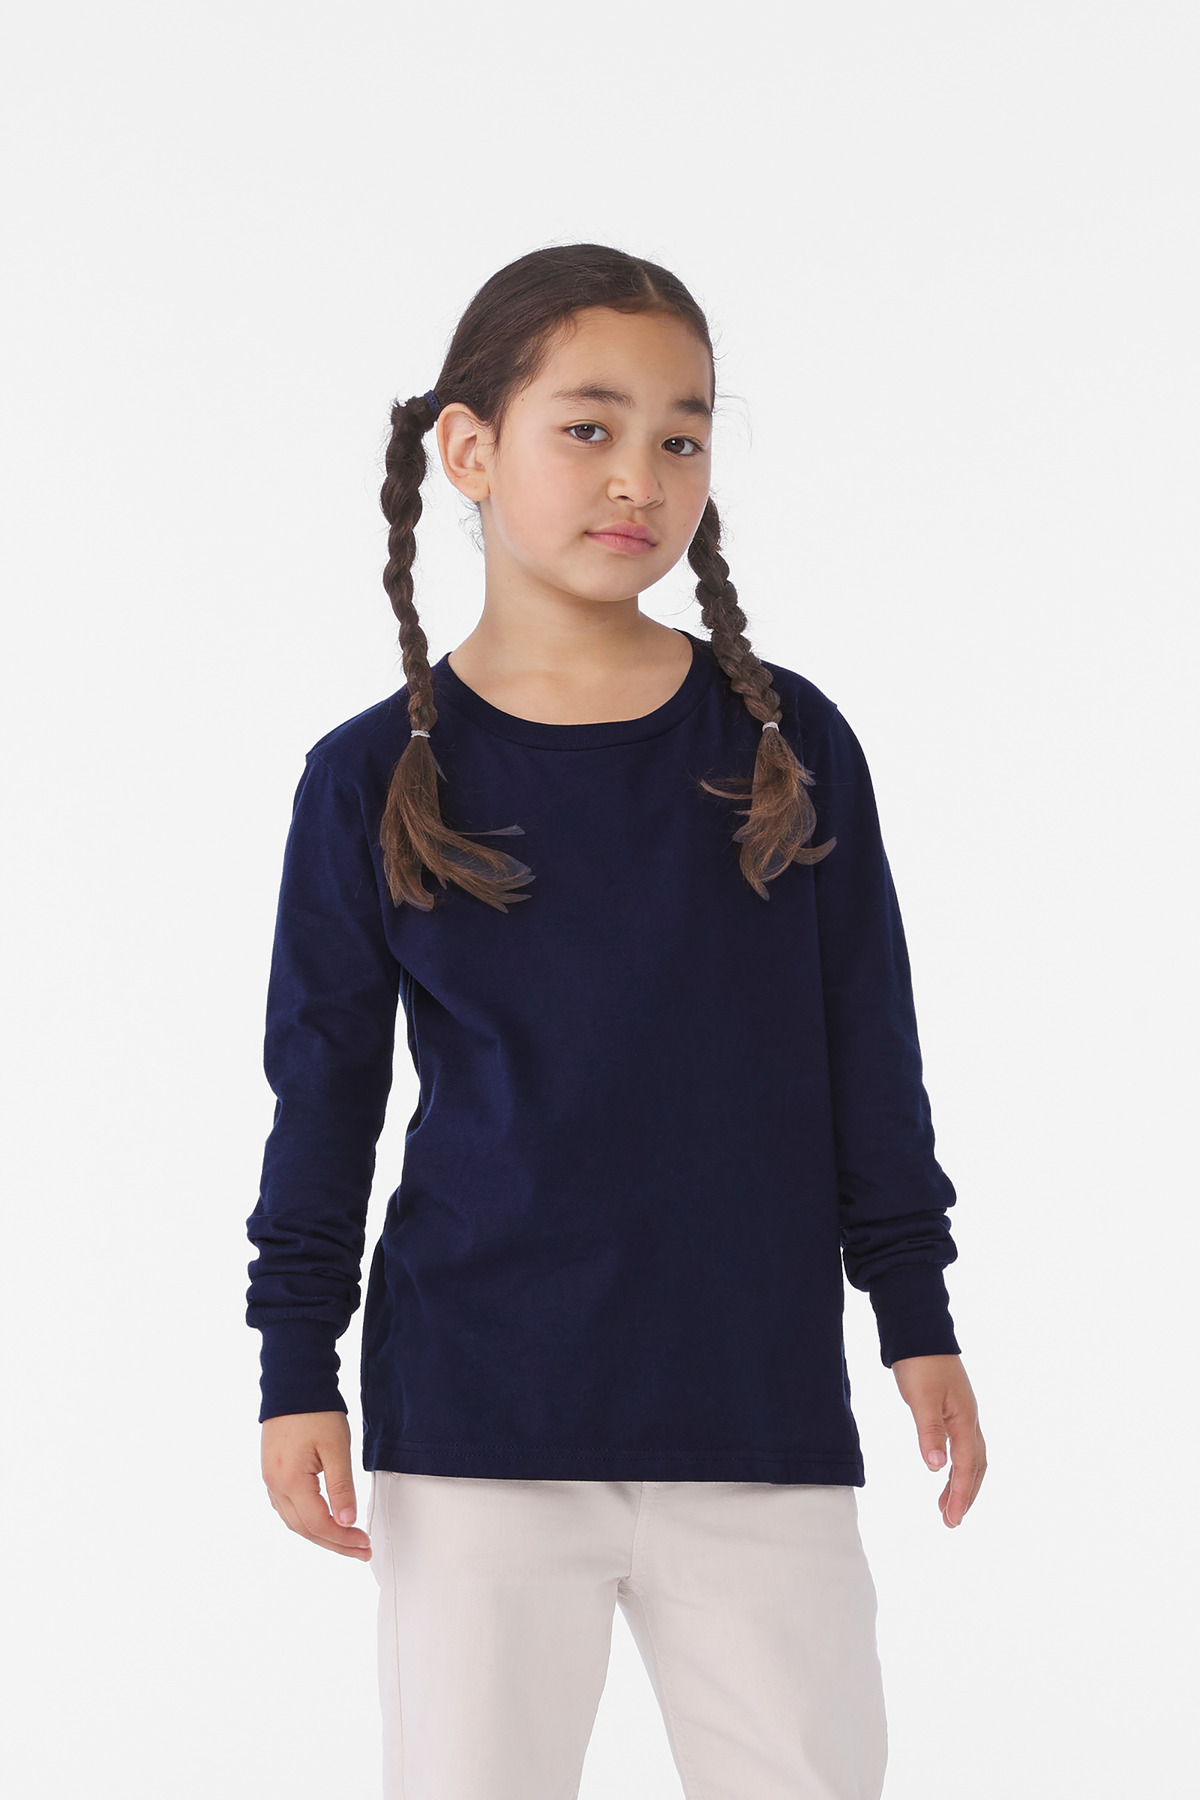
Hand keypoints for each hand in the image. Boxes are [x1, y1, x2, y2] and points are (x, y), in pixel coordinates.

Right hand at [260, 1411, 371, 1559]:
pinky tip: (322, 1522)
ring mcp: (270, 1480)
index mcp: (290, 1480)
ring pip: (294, 1522)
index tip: (364, 1543)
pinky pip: (287, 1508)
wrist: (293, 1384)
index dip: (343, 1538)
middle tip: (361, 1550)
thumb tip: (347, 1521)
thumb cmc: (316, 1411)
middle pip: (305, 1529)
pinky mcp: (272, 1473)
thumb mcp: (336, 1448)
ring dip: (320, 1535)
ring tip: (346, 1540)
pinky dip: (306, 1521)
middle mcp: (275, 1485)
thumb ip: (342, 1487)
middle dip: (335, 1543)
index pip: (318, 1524)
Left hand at [890, 1353, 985, 1527]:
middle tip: (951, 1521)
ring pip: (971, 1456)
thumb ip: (929, 1432)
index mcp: (964, 1419)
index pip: (966, 1466)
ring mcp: (962, 1412)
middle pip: (975, 1466)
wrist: (919, 1330)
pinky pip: (962, 1444)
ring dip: (962, 1482)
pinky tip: (943, 1468)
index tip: (951, 1520)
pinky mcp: (952, 1407)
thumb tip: (937, 1468)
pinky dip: (957, 1464)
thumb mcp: (920, 1398)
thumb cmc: (919, 1362)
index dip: (960, 1495)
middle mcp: (969, 1419)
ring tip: (944, 1505)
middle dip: (965, 1495)